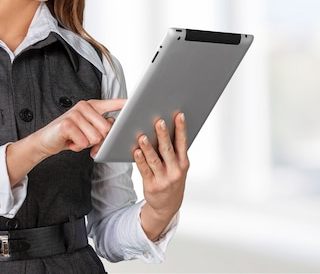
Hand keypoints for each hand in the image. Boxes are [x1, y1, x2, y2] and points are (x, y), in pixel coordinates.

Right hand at [6, 98, 125, 186]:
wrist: (45, 141)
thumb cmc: (70, 135)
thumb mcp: (88, 129)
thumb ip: (102, 126)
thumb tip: (114, 128)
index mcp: (92, 106)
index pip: (112, 103)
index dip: (124, 104)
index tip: (136, 102)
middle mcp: (84, 106)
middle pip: (106, 129)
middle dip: (99, 140)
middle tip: (85, 140)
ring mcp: (75, 113)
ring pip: (96, 137)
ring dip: (86, 144)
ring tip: (76, 139)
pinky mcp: (67, 124)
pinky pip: (83, 142)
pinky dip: (77, 147)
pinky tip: (70, 142)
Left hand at [135, 112, 189, 240]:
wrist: (168, 205)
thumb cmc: (172, 179)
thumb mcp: (179, 166)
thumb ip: (173, 151)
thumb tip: (164, 128)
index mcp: (183, 163)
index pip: (182, 142)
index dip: (181, 128)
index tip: (179, 115)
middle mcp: (175, 170)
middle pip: (168, 149)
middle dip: (163, 135)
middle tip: (159, 121)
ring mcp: (164, 179)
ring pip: (154, 160)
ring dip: (148, 147)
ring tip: (143, 136)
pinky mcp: (152, 185)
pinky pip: (144, 170)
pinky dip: (140, 160)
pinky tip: (136, 151)